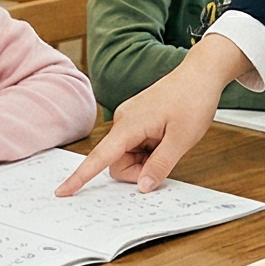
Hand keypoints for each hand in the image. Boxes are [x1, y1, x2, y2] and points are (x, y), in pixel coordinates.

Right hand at [58, 34, 241, 194]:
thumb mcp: (182, 139)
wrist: (201, 74)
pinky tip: (165, 137)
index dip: (80, 177)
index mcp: (129, 124)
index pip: (100, 157)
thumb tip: (143, 186)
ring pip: (127, 155)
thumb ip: (160, 165)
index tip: (63, 191)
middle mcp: (123, 120)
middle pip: (116, 161)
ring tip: (168, 143)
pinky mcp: (136, 119)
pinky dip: (148, 150)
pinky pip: (134, 145)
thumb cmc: (193, 100)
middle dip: (137, 170)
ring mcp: (129, 119)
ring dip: (145, 160)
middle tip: (166, 159)